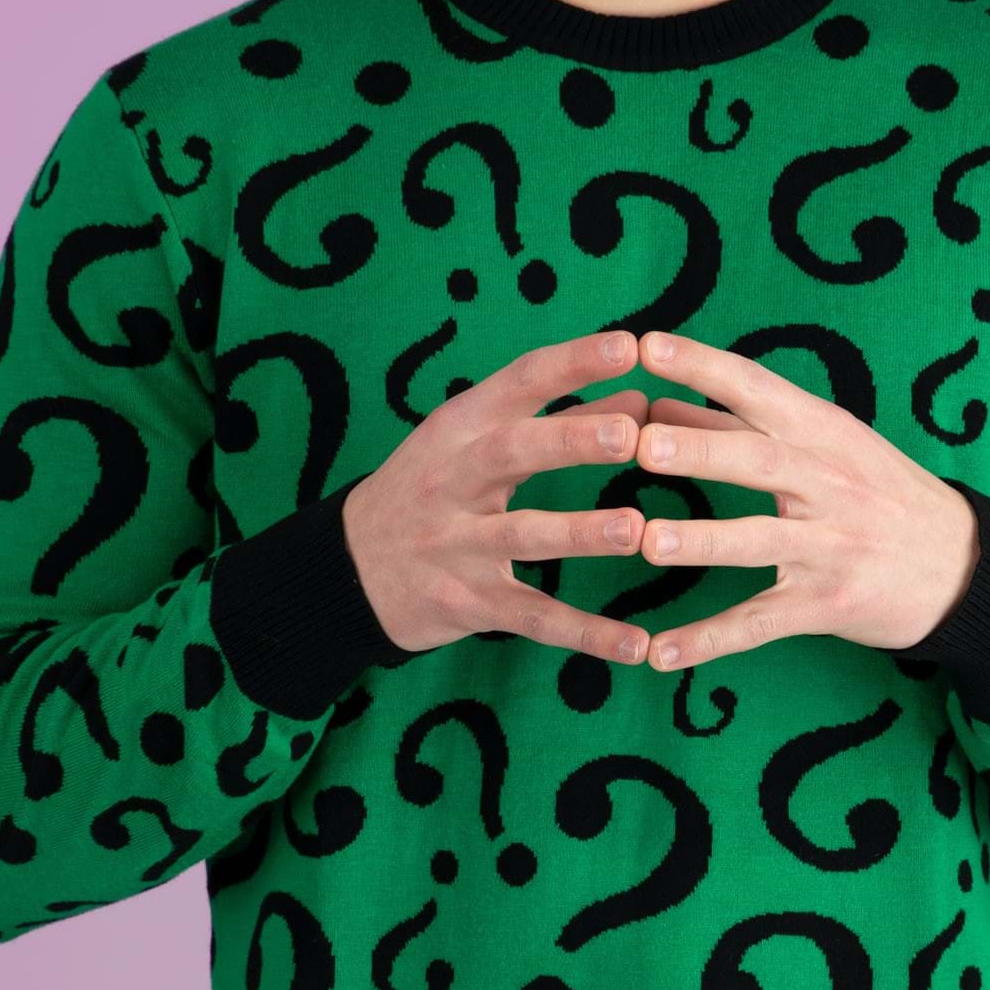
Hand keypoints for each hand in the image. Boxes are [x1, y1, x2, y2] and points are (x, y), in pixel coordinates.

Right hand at [340, 328, 654, 662]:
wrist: (347, 569)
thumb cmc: (430, 489)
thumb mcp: (476, 442)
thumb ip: (562, 419)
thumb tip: (643, 394)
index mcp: (460, 427)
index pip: (519, 382)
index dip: (573, 363)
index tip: (628, 344)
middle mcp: (454, 479)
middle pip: (513, 452)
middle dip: (571, 440)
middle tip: (632, 434)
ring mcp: (457, 544)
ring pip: (523, 535)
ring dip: (580, 533)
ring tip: (637, 530)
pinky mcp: (469, 603)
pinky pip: (533, 617)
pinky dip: (585, 633)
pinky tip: (637, 645)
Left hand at [628, 329, 980, 671]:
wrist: (963, 567)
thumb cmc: (879, 493)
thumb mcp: (826, 446)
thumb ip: (739, 428)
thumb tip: (657, 404)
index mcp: (824, 433)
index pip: (758, 388)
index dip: (703, 366)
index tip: (647, 345)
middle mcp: (829, 484)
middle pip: (760, 460)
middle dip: (702, 449)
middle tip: (642, 442)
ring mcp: (830, 547)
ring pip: (759, 541)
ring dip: (702, 542)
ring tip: (646, 541)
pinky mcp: (827, 605)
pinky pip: (760, 623)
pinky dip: (709, 640)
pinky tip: (659, 654)